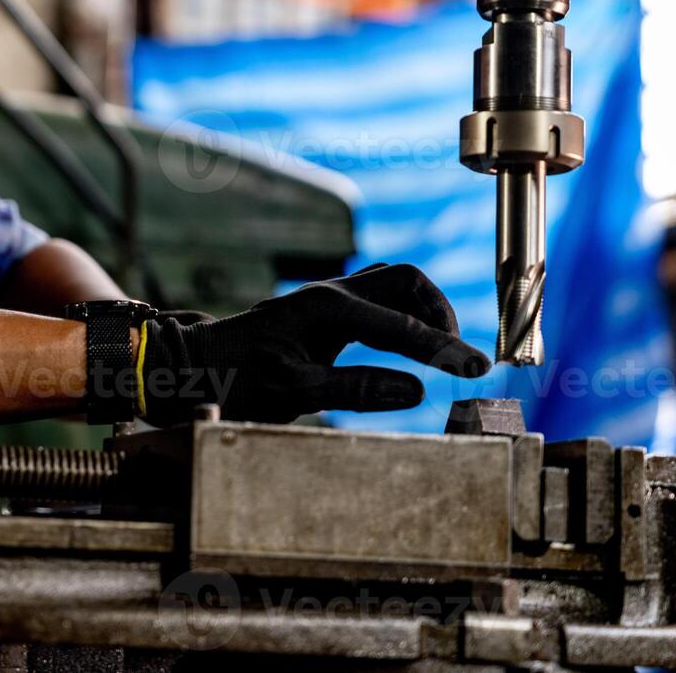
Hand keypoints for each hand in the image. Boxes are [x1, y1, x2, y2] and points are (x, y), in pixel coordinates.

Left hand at [138, 263, 489, 425]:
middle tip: (459, 354)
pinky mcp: (323, 310)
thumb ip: (356, 389)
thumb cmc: (237, 379)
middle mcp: (331, 294)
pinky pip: (376, 300)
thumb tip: (416, 390)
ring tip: (442, 350)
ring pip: (392, 286)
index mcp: (328, 310)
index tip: (478, 370)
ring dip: (424, 310)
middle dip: (441, 313)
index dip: (445, 349)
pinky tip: (409, 345)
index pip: (403, 326)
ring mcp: (327, 298)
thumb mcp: (295, 393)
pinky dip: (403, 315)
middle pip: (406, 282)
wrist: (196, 365)